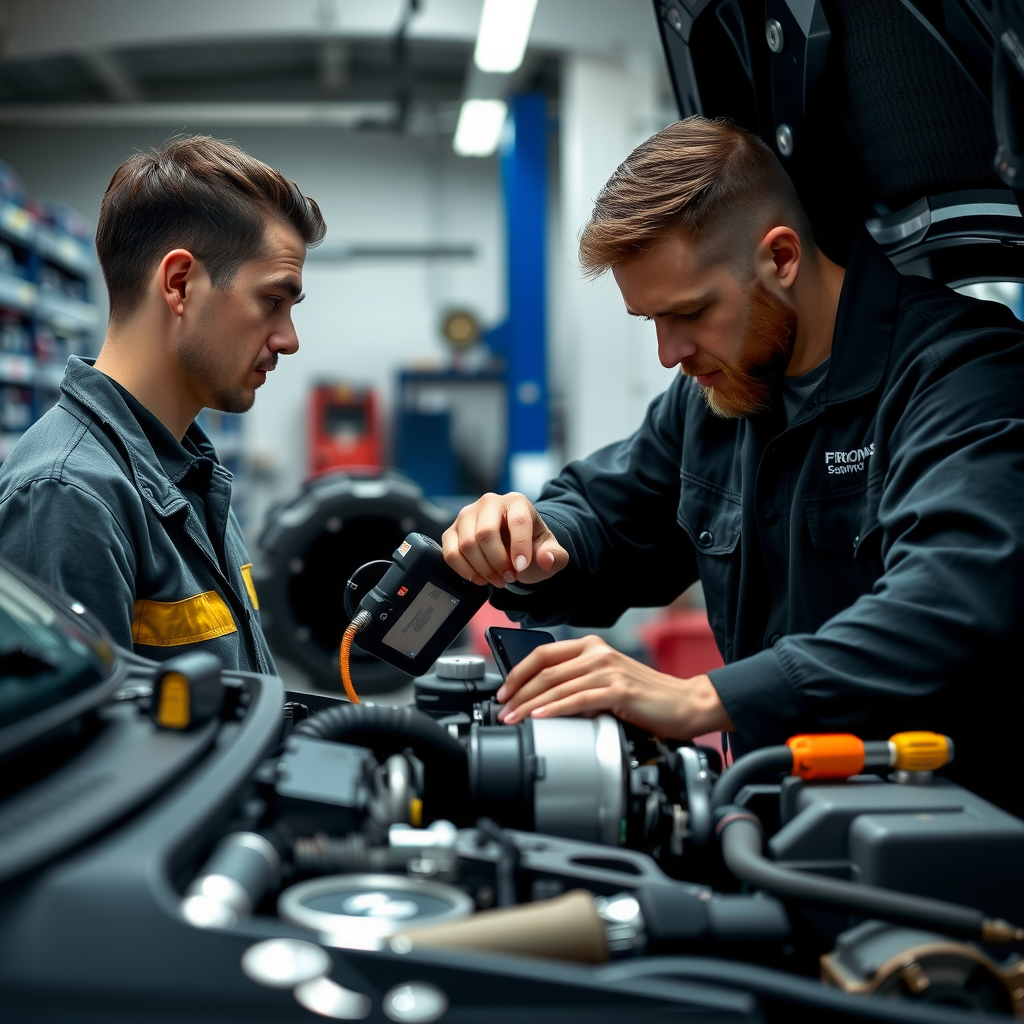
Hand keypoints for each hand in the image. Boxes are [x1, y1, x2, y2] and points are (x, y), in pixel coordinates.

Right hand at [442, 491, 568, 588]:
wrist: (513, 548)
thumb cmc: (531, 547)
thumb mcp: (550, 552)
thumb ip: (555, 556)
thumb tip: (546, 559)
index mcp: (516, 502)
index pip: (517, 521)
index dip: (519, 547)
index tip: (520, 568)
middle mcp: (489, 502)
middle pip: (486, 533)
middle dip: (498, 562)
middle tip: (510, 578)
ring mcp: (467, 515)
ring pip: (467, 545)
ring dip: (483, 569)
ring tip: (498, 580)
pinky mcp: (452, 531)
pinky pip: (450, 553)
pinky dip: (465, 571)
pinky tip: (479, 578)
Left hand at [495, 634, 733, 739]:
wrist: (686, 704)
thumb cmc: (646, 697)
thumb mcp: (606, 680)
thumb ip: (578, 681)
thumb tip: (539, 698)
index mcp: (591, 646)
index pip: (543, 654)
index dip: (518, 672)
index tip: (502, 691)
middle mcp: (598, 653)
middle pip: (545, 671)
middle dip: (517, 693)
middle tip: (501, 711)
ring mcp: (609, 670)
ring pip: (558, 686)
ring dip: (530, 705)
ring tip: (514, 719)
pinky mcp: (620, 691)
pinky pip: (579, 700)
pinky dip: (556, 709)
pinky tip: (541, 718)